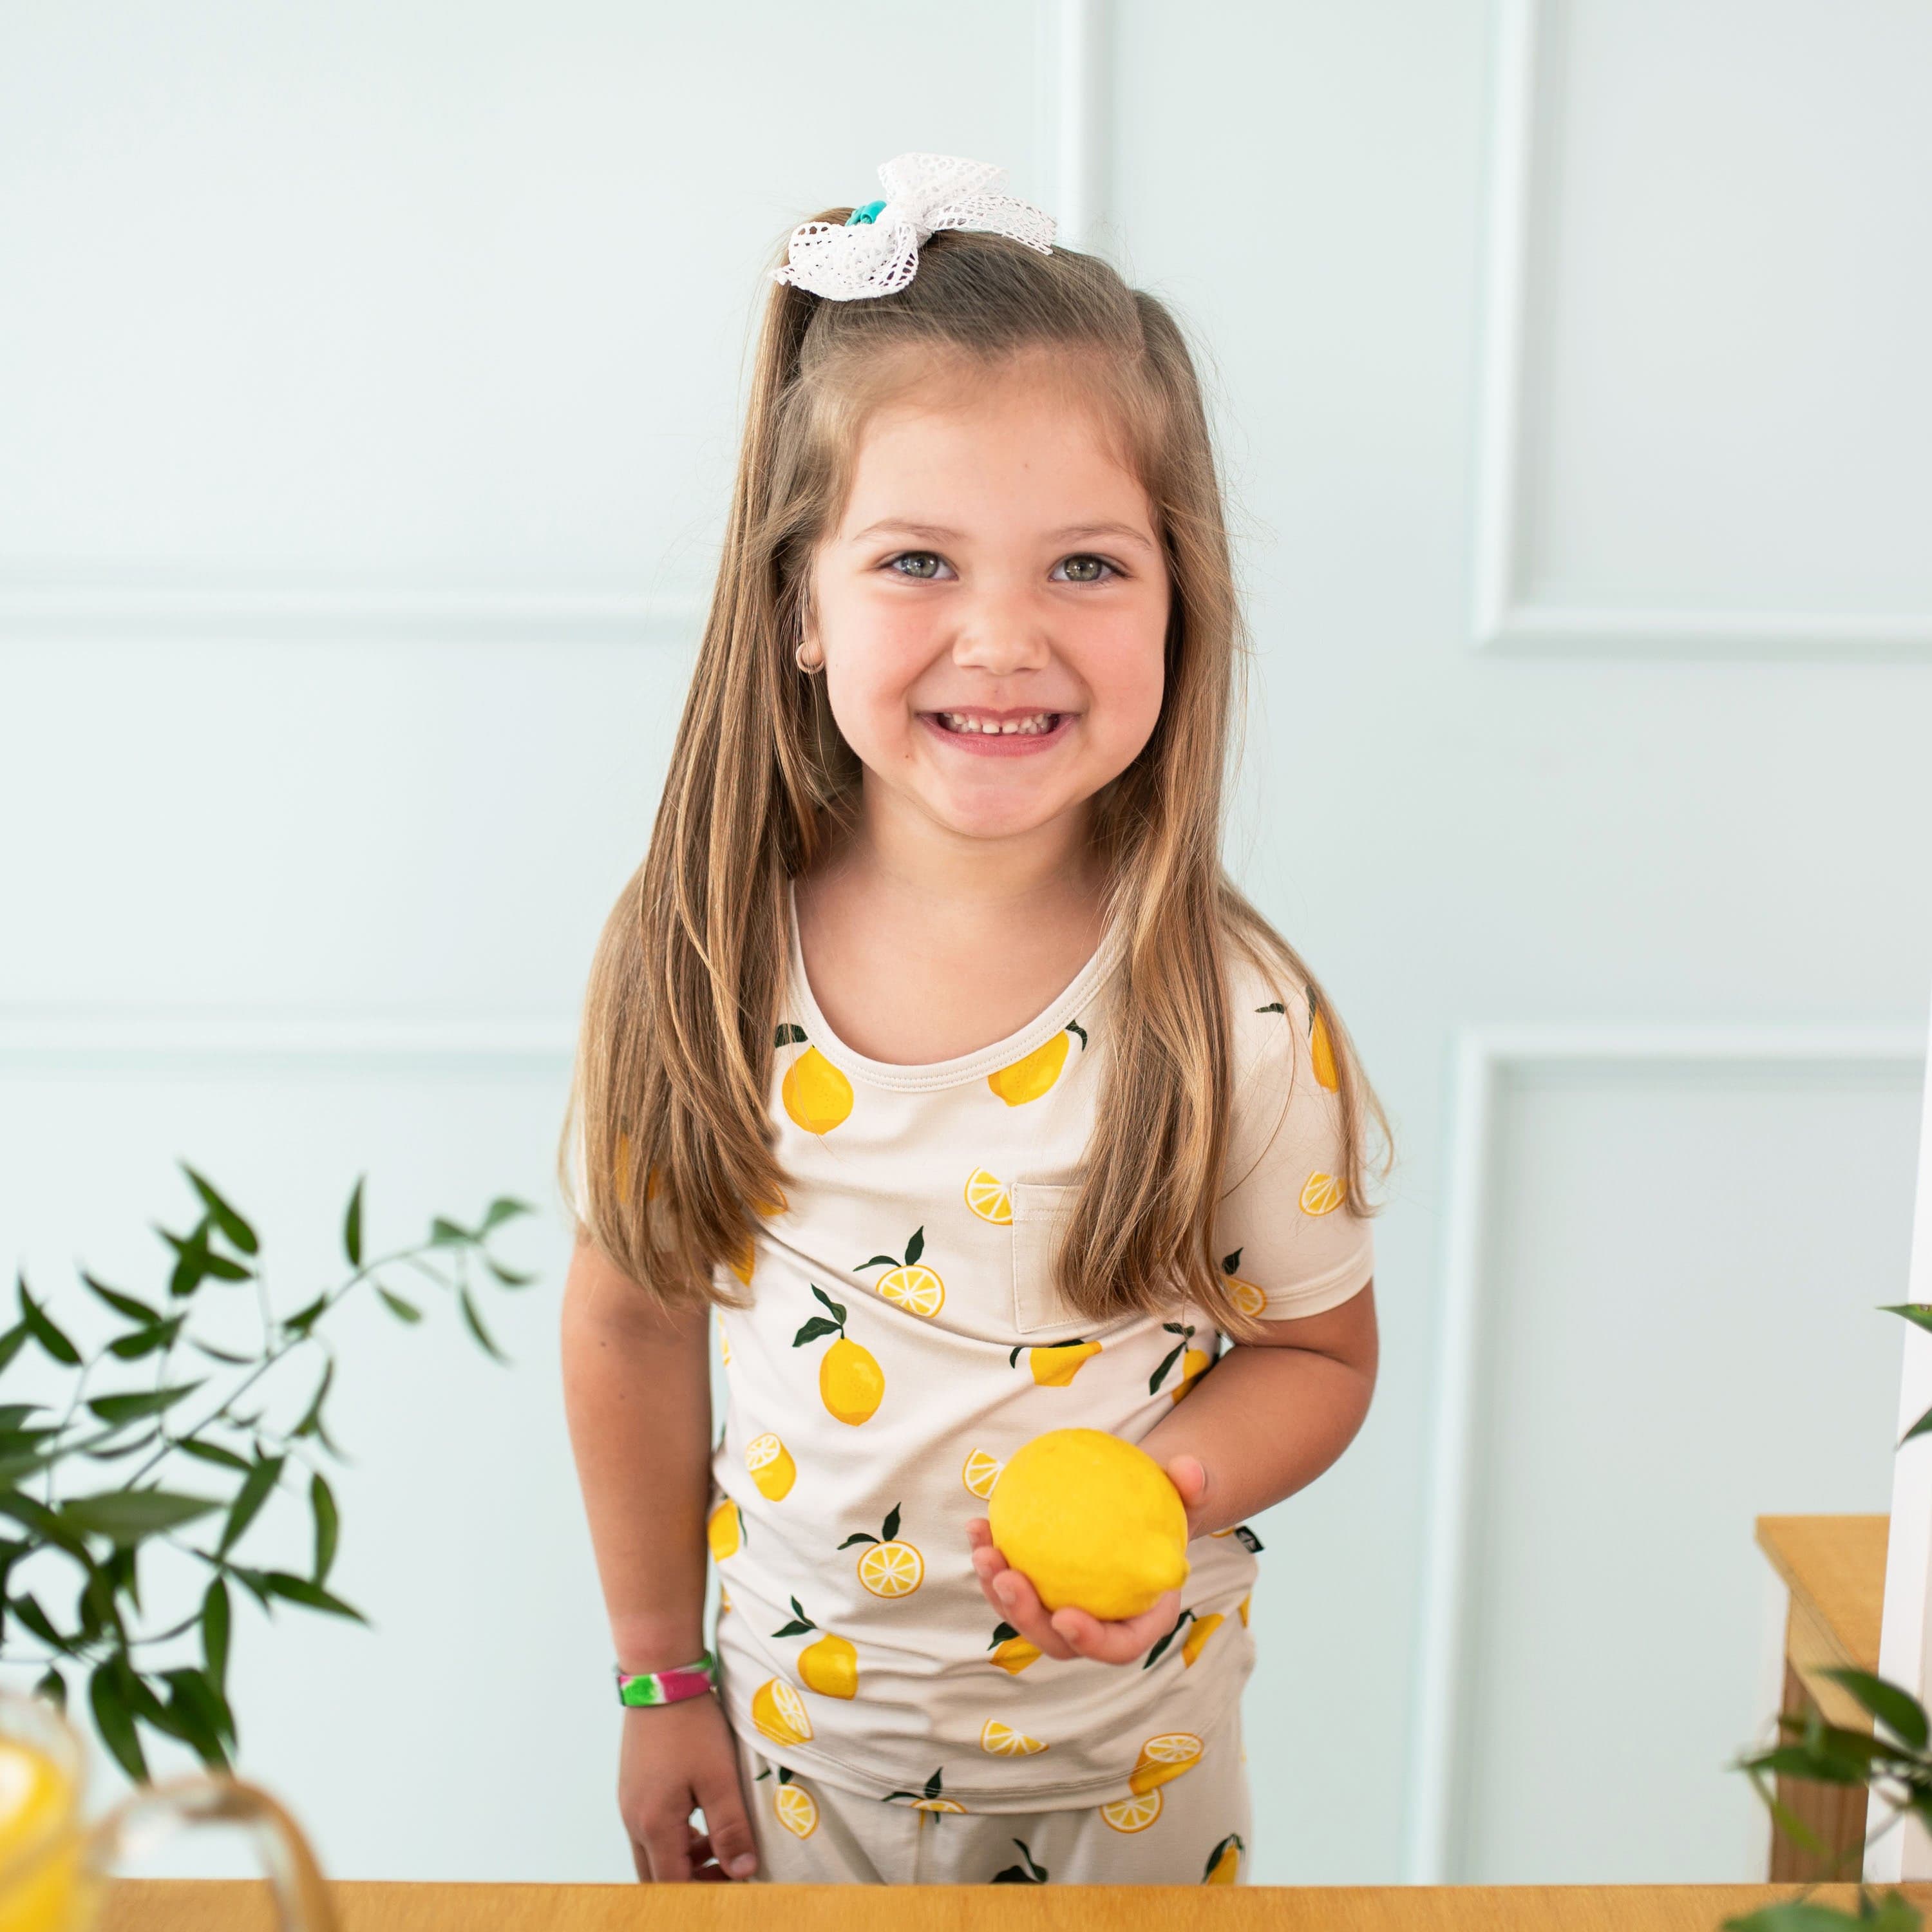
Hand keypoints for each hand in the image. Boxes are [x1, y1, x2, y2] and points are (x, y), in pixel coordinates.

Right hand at [617, 1693, 758, 1882]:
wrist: (661, 1678)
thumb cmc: (692, 1726)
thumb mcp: (720, 1777)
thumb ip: (731, 1828)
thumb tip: (743, 1872)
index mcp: (654, 1824)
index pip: (673, 1885)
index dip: (704, 1894)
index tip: (734, 1885)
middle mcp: (633, 1820)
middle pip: (657, 1876)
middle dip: (692, 1882)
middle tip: (728, 1871)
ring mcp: (628, 1803)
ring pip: (652, 1853)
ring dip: (683, 1860)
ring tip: (719, 1845)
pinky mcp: (632, 1787)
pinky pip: (649, 1829)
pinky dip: (674, 1838)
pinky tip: (699, 1821)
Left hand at [965, 1453, 1210, 1665]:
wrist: (1140, 1508)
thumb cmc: (1167, 1507)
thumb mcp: (1187, 1495)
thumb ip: (1194, 1486)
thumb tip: (1190, 1473)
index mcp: (1142, 1620)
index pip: (1118, 1646)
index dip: (1091, 1641)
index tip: (1065, 1617)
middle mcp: (1099, 1625)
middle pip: (1057, 1641)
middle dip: (1026, 1617)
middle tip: (1007, 1578)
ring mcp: (1065, 1610)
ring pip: (1025, 1617)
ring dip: (997, 1591)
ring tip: (982, 1551)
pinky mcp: (1040, 1590)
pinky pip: (1012, 1582)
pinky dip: (993, 1560)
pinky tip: (978, 1525)